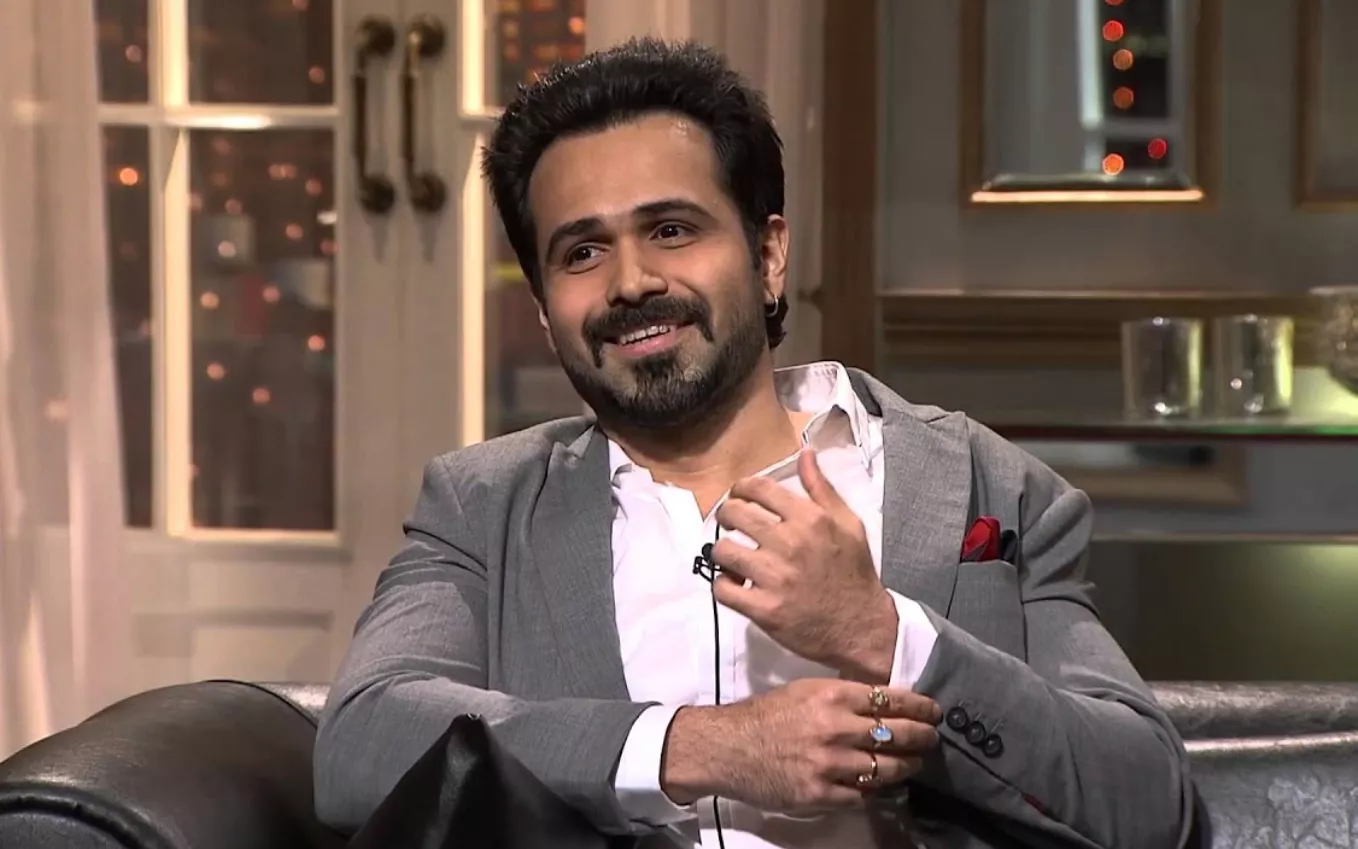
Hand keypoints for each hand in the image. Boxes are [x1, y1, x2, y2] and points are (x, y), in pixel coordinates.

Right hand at [660, 679, 941, 812]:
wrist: (728, 747)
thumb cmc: (766, 714)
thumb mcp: (805, 690)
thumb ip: (843, 696)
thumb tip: (883, 702)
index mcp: (832, 695)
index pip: (890, 699)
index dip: (919, 706)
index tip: (933, 711)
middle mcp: (835, 728)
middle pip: (896, 734)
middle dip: (922, 737)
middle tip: (932, 738)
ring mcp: (829, 763)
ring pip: (886, 768)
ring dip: (907, 767)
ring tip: (914, 764)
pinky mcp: (820, 793)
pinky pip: (862, 795)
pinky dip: (876, 792)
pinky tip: (882, 787)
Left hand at [712, 449, 897, 680]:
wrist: (861, 626)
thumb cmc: (854, 573)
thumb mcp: (848, 524)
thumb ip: (821, 489)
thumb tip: (805, 454)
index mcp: (810, 519)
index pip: (759, 488)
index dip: (742, 488)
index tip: (739, 495)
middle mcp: (790, 543)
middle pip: (734, 513)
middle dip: (726, 514)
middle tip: (731, 523)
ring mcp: (775, 577)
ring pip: (723, 550)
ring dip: (724, 552)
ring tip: (733, 557)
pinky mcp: (764, 609)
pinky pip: (723, 589)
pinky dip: (723, 585)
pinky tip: (735, 584)